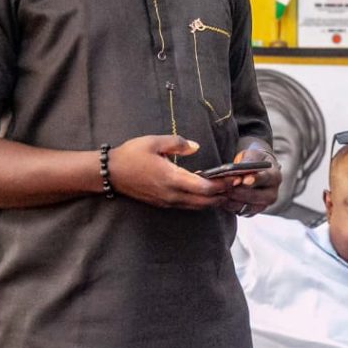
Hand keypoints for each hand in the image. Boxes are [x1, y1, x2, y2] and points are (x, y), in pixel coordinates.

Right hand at [109, 135, 226, 209]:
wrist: (111, 173)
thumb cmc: (131, 155)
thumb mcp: (155, 142)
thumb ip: (178, 143)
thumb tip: (196, 146)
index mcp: (172, 178)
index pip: (204, 187)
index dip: (222, 184)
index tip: (234, 178)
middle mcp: (172, 194)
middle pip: (204, 201)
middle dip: (222, 195)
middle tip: (236, 186)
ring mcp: (167, 201)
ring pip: (196, 206)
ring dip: (213, 200)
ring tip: (227, 191)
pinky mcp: (163, 203)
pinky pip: (187, 205)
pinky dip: (201, 201)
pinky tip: (206, 193)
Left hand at [218, 146, 281, 217]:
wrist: (257, 169)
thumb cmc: (255, 160)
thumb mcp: (253, 154)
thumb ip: (248, 161)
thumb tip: (238, 169)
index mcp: (275, 177)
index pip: (266, 179)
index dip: (254, 180)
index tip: (243, 180)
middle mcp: (271, 194)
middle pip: (255, 196)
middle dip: (238, 192)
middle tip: (225, 186)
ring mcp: (262, 205)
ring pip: (246, 207)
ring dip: (231, 200)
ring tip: (220, 191)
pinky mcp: (251, 212)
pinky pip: (239, 211)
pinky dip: (229, 205)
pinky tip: (221, 197)